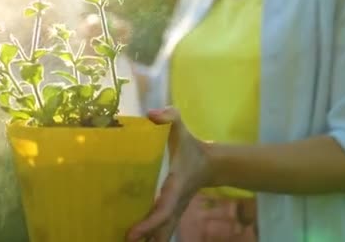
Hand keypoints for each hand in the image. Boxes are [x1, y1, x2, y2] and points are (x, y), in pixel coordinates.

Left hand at [126, 107, 212, 241]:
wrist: (212, 163)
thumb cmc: (192, 146)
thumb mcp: (181, 128)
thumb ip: (169, 117)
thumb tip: (152, 114)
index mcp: (176, 186)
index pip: (164, 210)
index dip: (149, 224)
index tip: (132, 234)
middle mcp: (175, 203)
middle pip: (161, 230)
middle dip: (146, 239)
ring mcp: (175, 211)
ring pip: (162, 233)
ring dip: (148, 240)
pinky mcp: (173, 213)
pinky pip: (162, 229)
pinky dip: (150, 237)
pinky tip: (132, 240)